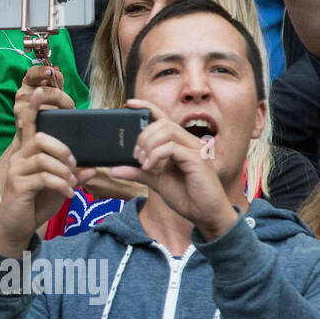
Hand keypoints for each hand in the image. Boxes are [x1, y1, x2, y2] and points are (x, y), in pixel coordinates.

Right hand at [0, 87, 94, 255]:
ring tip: (72, 184)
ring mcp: (17, 171)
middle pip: (41, 138)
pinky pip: (43, 177)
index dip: (34, 107)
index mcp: (28, 154)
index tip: (39, 89)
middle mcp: (19, 158)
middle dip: (62, 149)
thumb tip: (92, 166)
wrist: (17, 227)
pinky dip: (60, 184)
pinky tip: (68, 193)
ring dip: (64, 171)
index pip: (29, 125)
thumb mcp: (59, 186)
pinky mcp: (18, 186)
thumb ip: (73, 175)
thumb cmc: (36, 203)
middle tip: (73, 164)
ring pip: (43, 159)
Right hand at [11, 64, 74, 150]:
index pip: (34, 72)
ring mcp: (21, 107)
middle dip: (66, 100)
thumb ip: (54, 82)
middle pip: (53, 92)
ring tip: (63, 115)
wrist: (28, 132)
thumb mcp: (48, 91)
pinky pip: (47, 119)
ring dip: (62, 112)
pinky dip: (54, 120)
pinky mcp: (23, 121)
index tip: (51, 72)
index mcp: (28, 82)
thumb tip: (57, 72)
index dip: (43, 71)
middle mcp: (22, 92)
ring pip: (52, 108)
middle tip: (70, 106)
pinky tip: (56, 121)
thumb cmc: (42, 109)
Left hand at [108, 99, 238, 237]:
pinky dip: (156, 155)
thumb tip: (114, 169)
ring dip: (149, 144)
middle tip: (136, 155)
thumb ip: (138, 172)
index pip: (163, 118)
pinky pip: (172, 147)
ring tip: (143, 161)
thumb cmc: (186, 196)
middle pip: (162, 123)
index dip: (146, 107)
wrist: (205, 214)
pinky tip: (150, 167)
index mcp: (180, 143)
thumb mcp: (156, 181)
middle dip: (143, 135)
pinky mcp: (197, 159)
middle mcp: (189, 141)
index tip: (128, 103)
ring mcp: (195, 149)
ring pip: (167, 130)